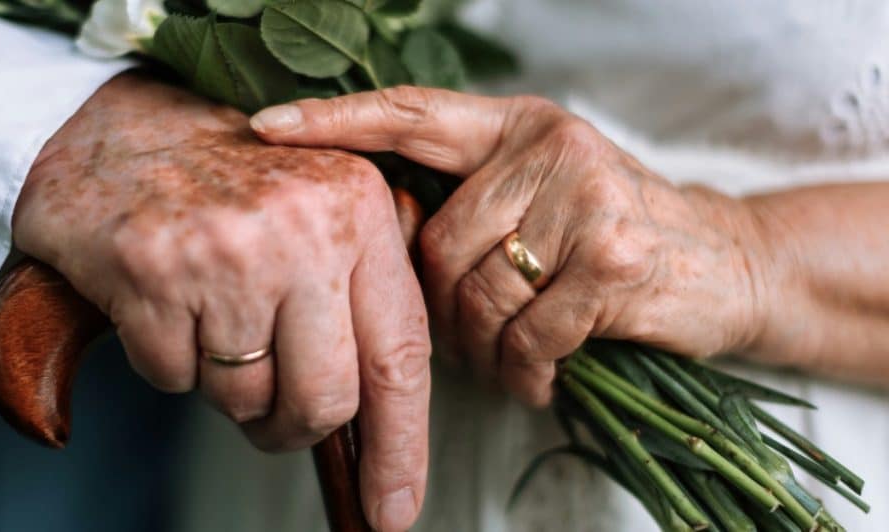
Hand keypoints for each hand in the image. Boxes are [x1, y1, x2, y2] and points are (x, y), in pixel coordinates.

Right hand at [13, 73, 429, 530]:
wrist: (119, 129)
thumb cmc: (230, 182)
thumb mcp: (322, 210)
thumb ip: (362, 295)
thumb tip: (380, 421)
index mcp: (358, 210)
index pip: (399, 355)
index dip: (401, 443)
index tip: (394, 506)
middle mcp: (300, 227)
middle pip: (324, 398)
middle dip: (296, 427)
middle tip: (273, 415)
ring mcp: (223, 250)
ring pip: (243, 398)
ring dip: (227, 385)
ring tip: (212, 317)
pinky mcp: (149, 271)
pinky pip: (173, 379)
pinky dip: (170, 362)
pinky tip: (166, 303)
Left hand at [250, 87, 768, 405]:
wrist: (727, 261)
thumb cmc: (614, 236)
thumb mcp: (546, 194)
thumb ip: (476, 202)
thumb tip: (384, 243)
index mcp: (519, 126)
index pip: (414, 113)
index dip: (337, 120)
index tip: (267, 127)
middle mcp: (551, 147)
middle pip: (439, 241)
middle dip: (442, 309)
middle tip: (468, 339)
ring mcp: (587, 199)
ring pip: (479, 293)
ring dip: (483, 348)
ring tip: (508, 359)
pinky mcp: (614, 260)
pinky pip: (527, 335)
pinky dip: (524, 372)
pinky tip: (541, 377)